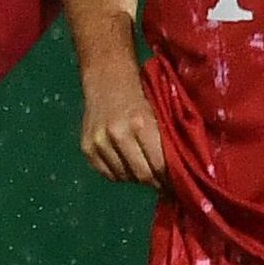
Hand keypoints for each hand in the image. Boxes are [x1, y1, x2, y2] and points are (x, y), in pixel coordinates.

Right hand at [76, 64, 164, 188]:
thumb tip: (173, 175)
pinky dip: (118, 173)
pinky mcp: (86, 147)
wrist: (107, 80)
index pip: (159, 165)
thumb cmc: (141, 96)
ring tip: (142, 167)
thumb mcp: (157, 115)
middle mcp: (117, 134)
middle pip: (141, 174)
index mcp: (140, 124)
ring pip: (124, 176)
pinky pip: (106, 173)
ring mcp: (98, 141)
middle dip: (155, 181)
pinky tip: (125, 164)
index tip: (177, 184)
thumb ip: (164, 143)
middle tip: (162, 182)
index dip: (170, 179)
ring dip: (136, 177)